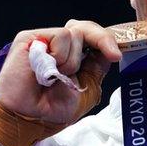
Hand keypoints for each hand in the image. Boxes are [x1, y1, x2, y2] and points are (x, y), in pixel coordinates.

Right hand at [0, 19, 121, 123]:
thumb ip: (97, 68)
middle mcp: (59, 45)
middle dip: (102, 40)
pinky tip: (46, 70)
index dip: (107, 41)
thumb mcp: (87, 90)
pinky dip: (59, 56)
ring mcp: (45, 39)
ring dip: (71, 62)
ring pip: (75, 34)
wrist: (29, 118)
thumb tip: (110, 50)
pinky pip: (60, 36)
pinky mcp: (31, 37)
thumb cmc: (52, 108)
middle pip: (87, 28)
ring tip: (55, 77)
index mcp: (73, 55)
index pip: (94, 37)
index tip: (117, 55)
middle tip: (112, 56)